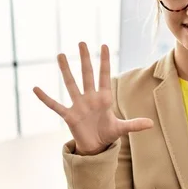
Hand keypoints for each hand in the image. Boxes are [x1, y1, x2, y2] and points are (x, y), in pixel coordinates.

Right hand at [33, 42, 152, 154]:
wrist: (95, 146)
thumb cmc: (107, 133)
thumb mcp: (122, 129)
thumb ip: (135, 124)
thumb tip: (152, 124)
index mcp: (104, 98)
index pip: (104, 75)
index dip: (104, 61)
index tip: (104, 45)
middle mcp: (90, 98)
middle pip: (87, 75)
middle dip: (85, 59)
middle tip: (81, 42)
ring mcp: (78, 105)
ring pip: (71, 84)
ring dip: (66, 70)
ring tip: (60, 55)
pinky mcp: (69, 116)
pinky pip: (55, 105)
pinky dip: (46, 98)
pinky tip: (35, 88)